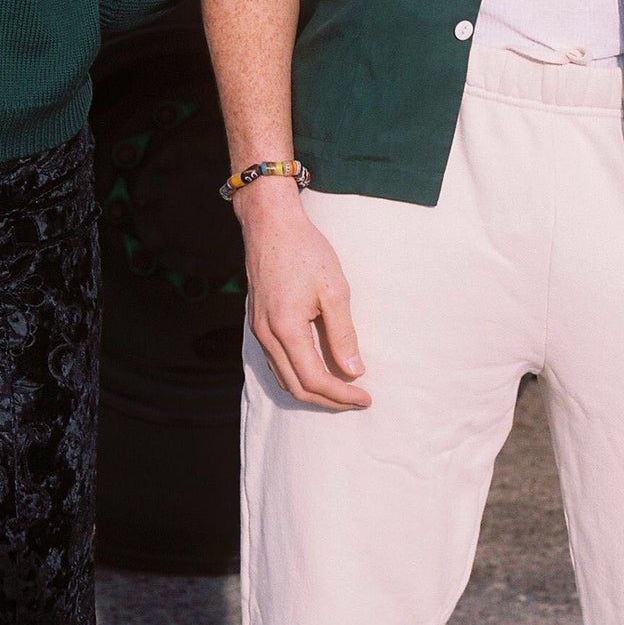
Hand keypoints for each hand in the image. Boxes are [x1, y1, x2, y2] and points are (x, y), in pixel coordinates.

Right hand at [233, 178, 370, 408]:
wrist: (270, 224)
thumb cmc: (305, 251)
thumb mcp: (334, 291)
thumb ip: (343, 334)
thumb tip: (354, 371)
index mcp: (286, 329)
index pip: (314, 379)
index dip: (341, 395)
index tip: (365, 398)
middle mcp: (266, 335)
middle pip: (296, 386)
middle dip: (328, 400)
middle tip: (357, 400)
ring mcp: (258, 330)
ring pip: (283, 378)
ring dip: (312, 390)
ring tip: (341, 389)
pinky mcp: (258, 322)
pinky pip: (275, 362)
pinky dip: (297, 374)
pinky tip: (317, 369)